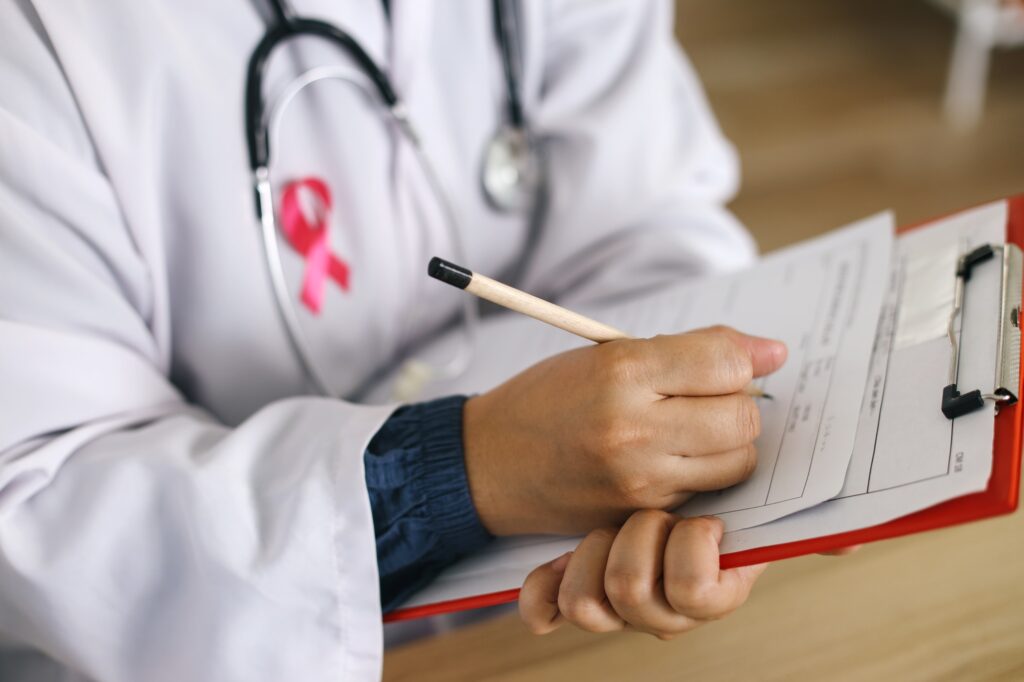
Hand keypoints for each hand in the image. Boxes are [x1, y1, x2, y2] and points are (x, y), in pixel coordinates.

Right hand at [463, 326, 786, 534]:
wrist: (488, 463)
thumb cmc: (547, 398)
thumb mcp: (606, 353)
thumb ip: (688, 350)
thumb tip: (769, 353)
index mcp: (622, 371)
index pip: (724, 363)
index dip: (748, 356)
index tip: (755, 356)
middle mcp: (633, 428)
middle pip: (741, 417)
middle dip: (739, 402)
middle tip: (713, 394)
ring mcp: (639, 478)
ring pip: (736, 460)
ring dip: (728, 441)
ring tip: (692, 426)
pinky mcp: (640, 511)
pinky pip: (705, 489)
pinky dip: (702, 470)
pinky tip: (670, 454)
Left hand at [519, 512, 765, 638]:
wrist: (664, 496)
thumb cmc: (714, 491)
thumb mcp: (740, 496)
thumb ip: (741, 494)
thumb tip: (783, 468)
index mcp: (714, 596)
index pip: (695, 592)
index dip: (693, 544)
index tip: (705, 518)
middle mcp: (666, 615)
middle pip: (630, 589)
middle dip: (640, 531)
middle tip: (653, 511)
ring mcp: (620, 615)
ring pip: (584, 602)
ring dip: (594, 550)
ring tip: (611, 525)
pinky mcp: (576, 604)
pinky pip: (544, 616)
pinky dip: (542, 589)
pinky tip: (551, 564)